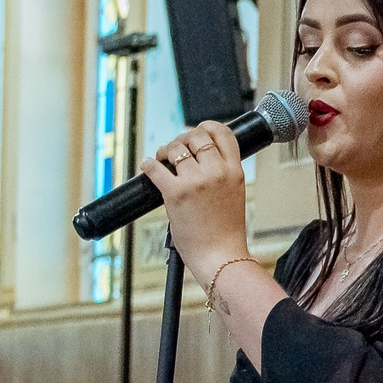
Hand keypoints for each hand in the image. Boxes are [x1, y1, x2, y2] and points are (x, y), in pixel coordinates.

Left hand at [142, 120, 252, 287]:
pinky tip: (148, 167)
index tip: (199, 129)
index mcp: (235, 171)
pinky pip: (156, 168)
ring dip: (165, 149)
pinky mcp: (176, 193)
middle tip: (176, 147)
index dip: (208, 126)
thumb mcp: (234, 194)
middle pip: (197, 135)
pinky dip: (148, 165)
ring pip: (176, 148)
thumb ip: (222, 173)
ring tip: (162, 158)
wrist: (220, 256)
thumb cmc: (225, 232)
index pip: (223, 133)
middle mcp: (217, 172)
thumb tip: (199, 157)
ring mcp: (196, 182)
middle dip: (183, 137)